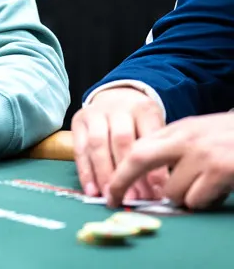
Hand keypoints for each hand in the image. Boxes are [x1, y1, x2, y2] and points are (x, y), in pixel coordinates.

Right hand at [71, 86, 165, 201]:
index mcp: (143, 109)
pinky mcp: (78, 121)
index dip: (152, 164)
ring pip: (97, 144)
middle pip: (121, 140)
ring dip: (104, 174)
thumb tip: (160, 191)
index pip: (149, 137)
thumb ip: (159, 155)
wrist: (117, 97)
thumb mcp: (157, 130)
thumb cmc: (141, 123)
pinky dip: (86, 172)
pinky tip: (93, 191)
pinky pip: (80, 149)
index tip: (157, 190)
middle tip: (134, 198)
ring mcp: (95, 113)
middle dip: (127, 172)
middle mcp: (118, 108)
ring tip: (112, 197)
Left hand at [106, 112, 233, 209]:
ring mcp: (201, 153)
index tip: (109, 190)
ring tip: (204, 188)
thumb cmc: (230, 137)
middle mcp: (184, 138)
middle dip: (121, 182)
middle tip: (114, 199)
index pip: (136, 148)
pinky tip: (218, 190)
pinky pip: (195, 199)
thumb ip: (172, 146)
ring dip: (184, 198)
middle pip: (138, 158)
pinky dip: (204, 202)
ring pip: (171, 190)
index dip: (119, 170)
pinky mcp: (220, 169)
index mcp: (177, 129)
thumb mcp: (198, 133)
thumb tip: (143, 174)